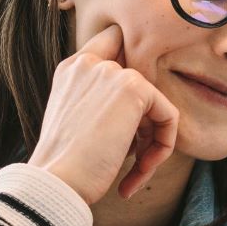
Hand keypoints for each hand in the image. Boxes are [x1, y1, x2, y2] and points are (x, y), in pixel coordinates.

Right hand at [28, 25, 178, 203]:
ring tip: (135, 173)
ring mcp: (112, 73)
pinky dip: (162, 148)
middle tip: (132, 158)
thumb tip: (149, 109)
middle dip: (145, 124)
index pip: (114, 43)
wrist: (56, 182)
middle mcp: (90, 63)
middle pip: (144, 83)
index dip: (132, 74)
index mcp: (72, 69)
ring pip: (156, 107)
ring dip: (152, 144)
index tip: (133, 115)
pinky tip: (139, 172)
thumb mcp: (80, 122)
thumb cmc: (66, 164)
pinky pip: (169, 117)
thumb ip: (106, 101)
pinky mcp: (134, 89)